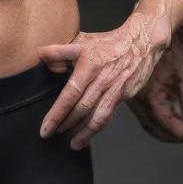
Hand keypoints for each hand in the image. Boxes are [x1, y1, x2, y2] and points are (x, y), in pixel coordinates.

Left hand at [38, 12, 166, 149]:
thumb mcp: (82, 40)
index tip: (45, 128)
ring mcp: (113, 88)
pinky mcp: (123, 94)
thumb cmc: (108, 43)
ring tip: (70, 142)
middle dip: (65, 124)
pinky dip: (95, 129)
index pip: (70, 93)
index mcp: (88, 64)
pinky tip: (86, 137)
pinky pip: (107, 115)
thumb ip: (60, 51)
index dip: (57, 113)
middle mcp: (101, 78)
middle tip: (50, 134)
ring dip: (81, 132)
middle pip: (81, 108)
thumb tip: (41, 57)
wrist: (141, 42)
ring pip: (96, 116)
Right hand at [127, 35, 182, 141]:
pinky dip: (161, 120)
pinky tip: (175, 115)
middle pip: (156, 129)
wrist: (152, 34)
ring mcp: (134, 99)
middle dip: (176, 134)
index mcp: (150, 97)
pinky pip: (147, 114)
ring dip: (168, 129)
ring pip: (150, 124)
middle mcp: (139, 102)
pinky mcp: (135, 96)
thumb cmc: (169, 50)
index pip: (167, 123)